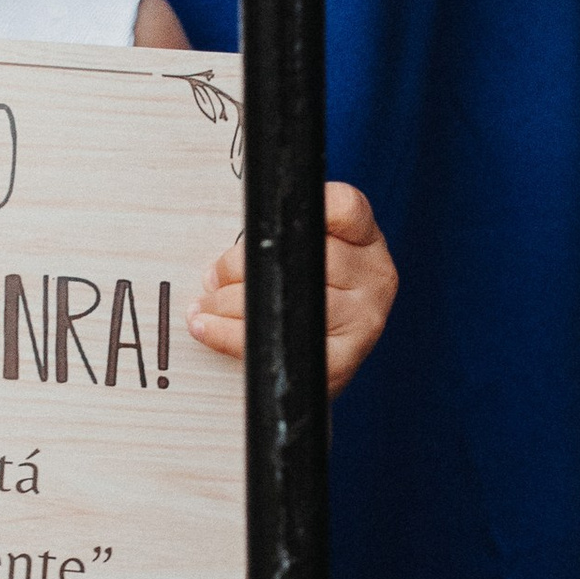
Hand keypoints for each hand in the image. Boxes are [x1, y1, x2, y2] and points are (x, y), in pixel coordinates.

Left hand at [191, 185, 398, 395]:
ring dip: (226, 301)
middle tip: (213, 278)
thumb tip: (222, 261)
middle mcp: (374, 278)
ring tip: (206, 306)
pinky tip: (207, 328)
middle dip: (238, 265)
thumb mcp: (309, 259)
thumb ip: (281, 242)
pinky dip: (228, 335)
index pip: (345, 207)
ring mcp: (363, 320)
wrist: (314, 372)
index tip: (265, 224)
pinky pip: (275, 342)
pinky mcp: (342, 362)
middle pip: (300, 252)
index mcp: (367, 244)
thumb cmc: (306, 304)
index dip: (302, 208)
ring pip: (284, 298)